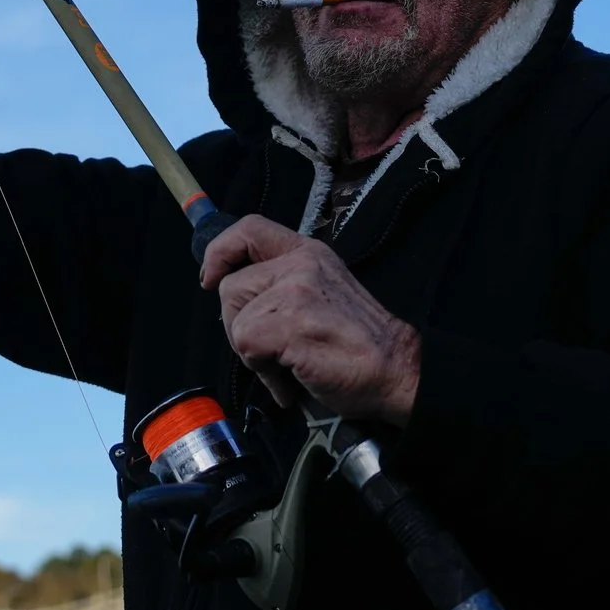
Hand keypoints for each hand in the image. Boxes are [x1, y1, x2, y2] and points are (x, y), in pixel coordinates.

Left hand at [200, 217, 420, 425]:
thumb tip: (240, 303)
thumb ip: (284, 285)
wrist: (397, 371)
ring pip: (235, 320)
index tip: (212, 277)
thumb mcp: (323, 293)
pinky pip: (246, 344)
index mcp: (308, 252)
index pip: (249, 229)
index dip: (220, 251)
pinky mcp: (291, 323)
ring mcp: (296, 291)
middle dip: (239, 325)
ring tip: (286, 365)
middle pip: (231, 287)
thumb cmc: (359, 344)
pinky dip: (262, 371)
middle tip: (270, 350)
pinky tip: (288, 380)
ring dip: (252, 353)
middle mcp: (301, 264)